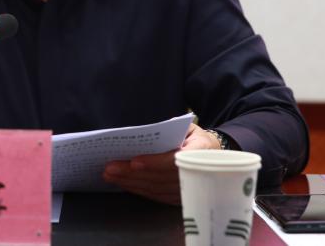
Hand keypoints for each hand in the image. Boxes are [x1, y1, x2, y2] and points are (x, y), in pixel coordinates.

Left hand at [101, 123, 221, 204]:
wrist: (214, 156)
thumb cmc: (196, 138)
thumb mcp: (188, 127)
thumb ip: (172, 128)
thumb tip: (149, 132)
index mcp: (201, 151)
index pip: (174, 160)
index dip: (154, 163)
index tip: (134, 162)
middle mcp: (197, 174)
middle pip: (160, 178)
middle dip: (133, 174)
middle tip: (110, 168)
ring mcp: (189, 190)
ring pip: (156, 189)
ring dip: (131, 183)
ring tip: (111, 175)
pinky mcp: (181, 198)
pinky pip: (157, 196)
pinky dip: (139, 190)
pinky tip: (124, 183)